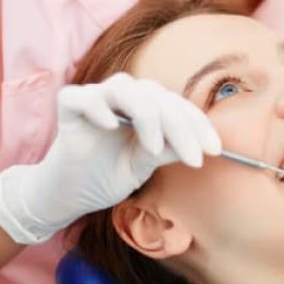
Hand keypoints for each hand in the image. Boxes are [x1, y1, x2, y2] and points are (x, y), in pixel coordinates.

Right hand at [0, 72, 220, 244]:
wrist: (70, 195)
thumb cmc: (109, 175)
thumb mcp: (146, 165)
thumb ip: (169, 149)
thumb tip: (202, 145)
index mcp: (146, 106)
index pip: (177, 105)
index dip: (198, 125)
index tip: (214, 150)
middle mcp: (124, 97)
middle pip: (157, 96)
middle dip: (180, 126)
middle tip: (193, 157)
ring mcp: (95, 99)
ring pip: (124, 87)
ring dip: (146, 114)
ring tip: (154, 147)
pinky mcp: (68, 108)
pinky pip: (81, 96)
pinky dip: (97, 106)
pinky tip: (111, 126)